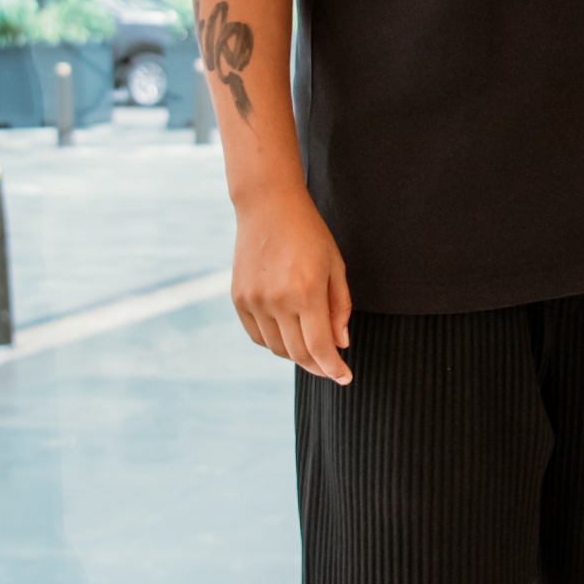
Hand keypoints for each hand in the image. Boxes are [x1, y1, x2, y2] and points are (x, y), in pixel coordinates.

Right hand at [232, 185, 352, 383]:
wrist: (267, 205)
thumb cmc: (309, 233)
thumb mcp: (335, 266)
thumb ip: (340, 308)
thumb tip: (340, 344)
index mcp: (306, 292)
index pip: (320, 347)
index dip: (334, 368)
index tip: (345, 378)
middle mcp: (277, 301)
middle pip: (298, 354)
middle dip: (318, 366)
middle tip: (331, 367)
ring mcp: (254, 301)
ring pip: (277, 348)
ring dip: (297, 354)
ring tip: (311, 345)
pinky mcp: (239, 299)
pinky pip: (258, 336)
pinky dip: (274, 342)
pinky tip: (288, 333)